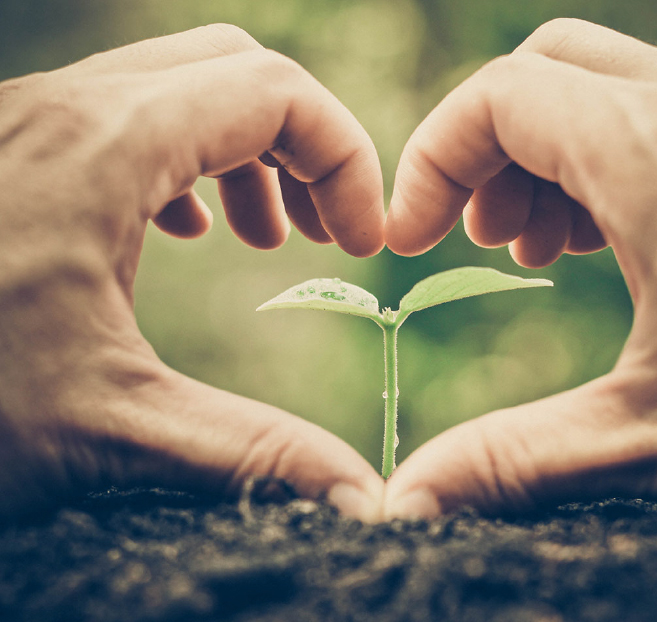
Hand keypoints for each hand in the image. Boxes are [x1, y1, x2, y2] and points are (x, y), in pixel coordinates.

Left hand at [0, 25, 384, 521]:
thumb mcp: (109, 428)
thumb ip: (249, 454)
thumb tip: (356, 498)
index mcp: (103, 148)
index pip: (275, 93)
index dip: (346, 159)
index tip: (361, 241)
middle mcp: (68, 110)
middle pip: (237, 70)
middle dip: (305, 146)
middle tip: (330, 232)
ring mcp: (36, 122)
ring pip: (183, 86)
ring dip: (248, 151)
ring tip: (269, 234)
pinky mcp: (19, 151)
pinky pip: (132, 115)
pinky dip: (188, 159)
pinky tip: (185, 229)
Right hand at [384, 19, 656, 517]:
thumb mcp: (656, 443)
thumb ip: (515, 462)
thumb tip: (409, 502)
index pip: (498, 99)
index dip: (431, 162)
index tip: (412, 239)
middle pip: (545, 71)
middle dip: (486, 148)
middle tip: (474, 237)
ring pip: (602, 90)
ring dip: (543, 157)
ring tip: (535, 247)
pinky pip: (654, 119)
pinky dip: (600, 165)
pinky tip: (606, 246)